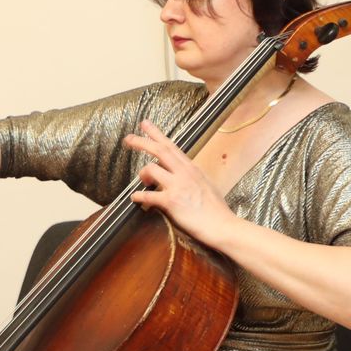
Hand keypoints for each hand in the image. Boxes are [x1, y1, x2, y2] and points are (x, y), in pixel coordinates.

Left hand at [124, 119, 237, 247]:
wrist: (223, 226)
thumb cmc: (215, 210)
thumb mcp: (204, 184)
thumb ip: (189, 177)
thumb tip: (178, 176)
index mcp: (191, 168)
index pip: (171, 146)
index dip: (156, 134)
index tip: (145, 124)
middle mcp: (184, 173)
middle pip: (159, 150)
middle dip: (141, 142)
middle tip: (128, 138)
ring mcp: (178, 186)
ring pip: (151, 169)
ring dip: (142, 174)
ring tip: (142, 182)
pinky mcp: (171, 202)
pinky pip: (148, 196)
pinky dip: (139, 196)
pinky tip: (136, 198)